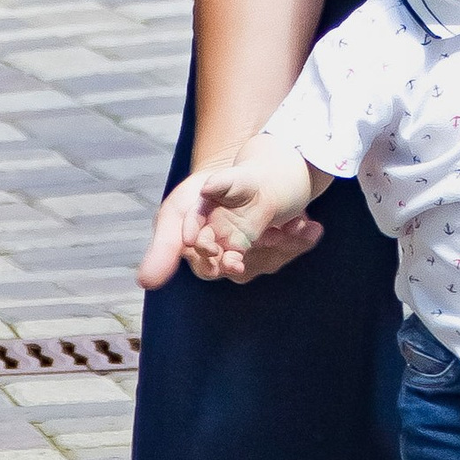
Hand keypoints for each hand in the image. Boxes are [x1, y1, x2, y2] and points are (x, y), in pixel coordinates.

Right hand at [136, 145, 324, 290]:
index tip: (234, 256)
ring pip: (275, 257)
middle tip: (276, 233)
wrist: (225, 176)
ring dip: (289, 244)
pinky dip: (304, 237)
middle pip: (252, 264)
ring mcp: (259, 255)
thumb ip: (163, 249)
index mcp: (207, 261)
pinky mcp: (280, 243)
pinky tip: (313, 226)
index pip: (217, 267)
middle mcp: (234, 263)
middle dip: (267, 250)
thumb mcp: (174, 218)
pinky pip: (294, 246)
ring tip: (299, 226)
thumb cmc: (196, 201)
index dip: (228, 260)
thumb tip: (145, 282)